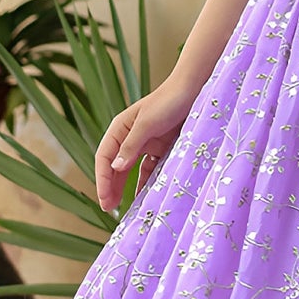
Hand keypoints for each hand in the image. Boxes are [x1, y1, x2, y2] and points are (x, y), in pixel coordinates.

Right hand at [94, 79, 195, 212]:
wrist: (196, 90)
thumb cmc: (169, 102)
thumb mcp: (147, 124)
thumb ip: (131, 146)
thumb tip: (114, 168)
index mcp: (120, 128)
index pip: (105, 157)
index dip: (102, 179)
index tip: (104, 199)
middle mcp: (130, 137)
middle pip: (115, 166)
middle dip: (110, 186)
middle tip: (109, 208)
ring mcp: (146, 143)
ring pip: (131, 170)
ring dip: (125, 187)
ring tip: (122, 207)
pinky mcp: (162, 148)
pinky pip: (150, 169)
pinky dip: (146, 182)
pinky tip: (144, 196)